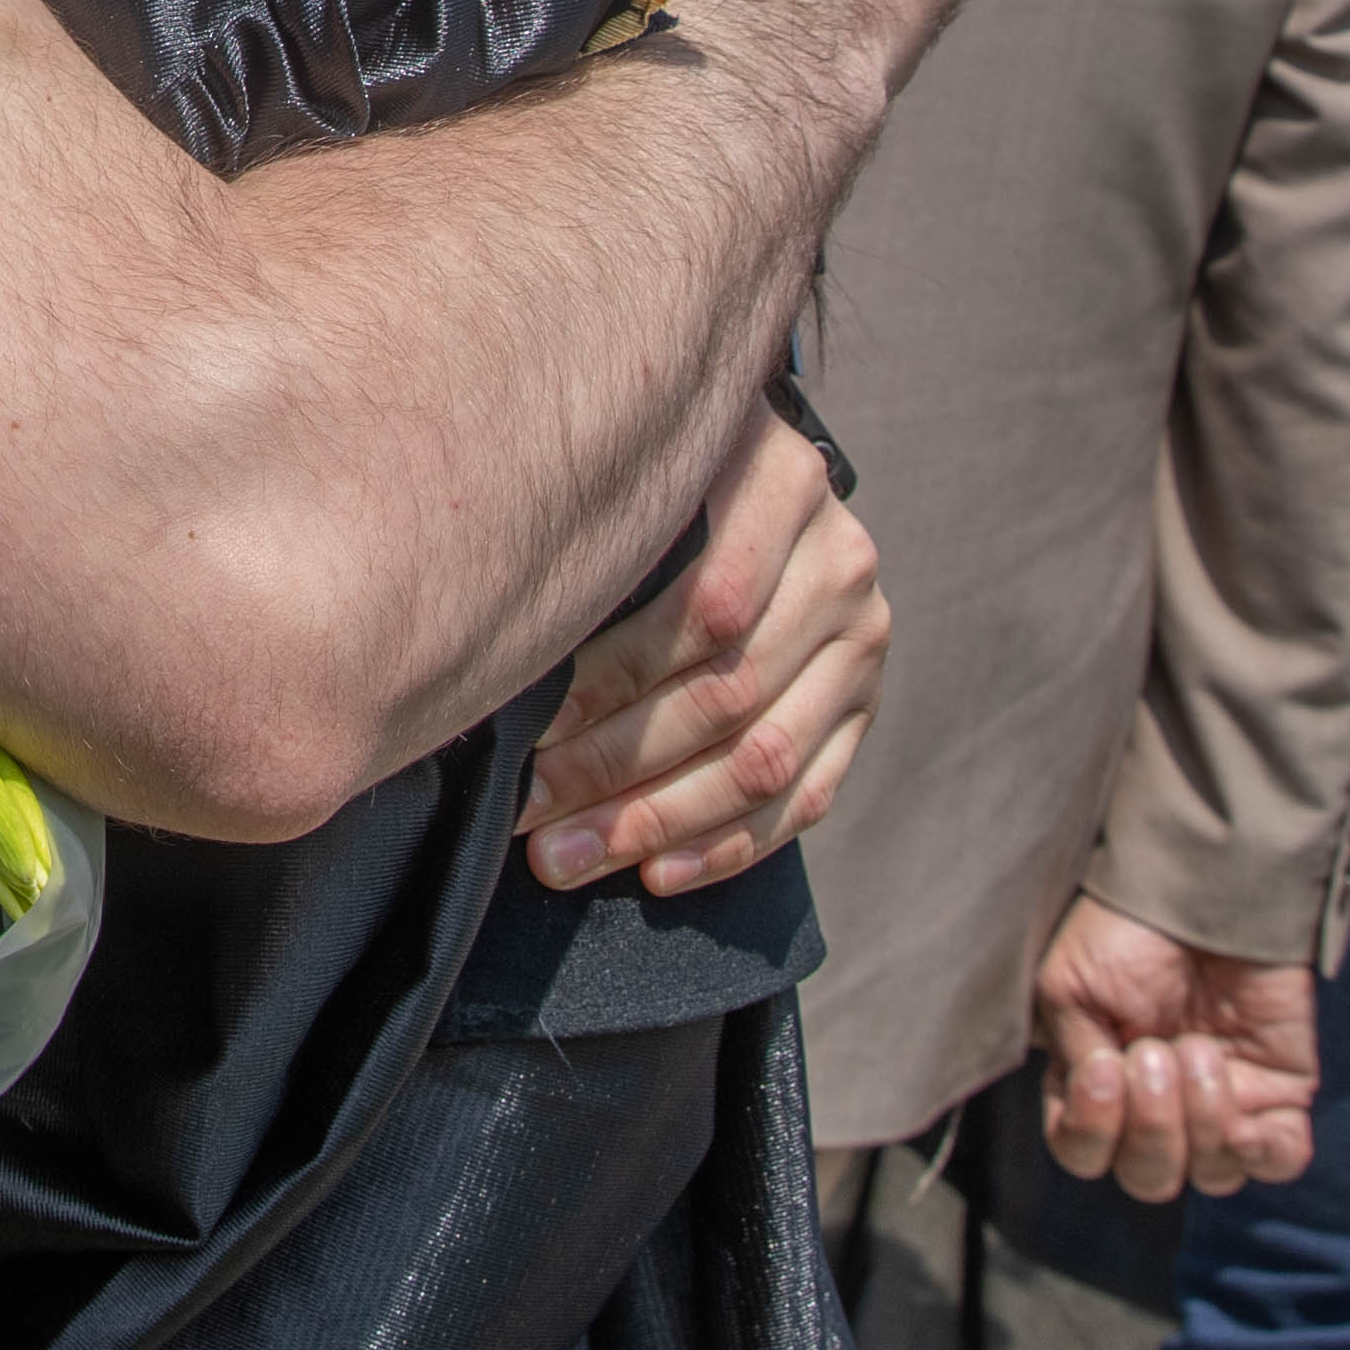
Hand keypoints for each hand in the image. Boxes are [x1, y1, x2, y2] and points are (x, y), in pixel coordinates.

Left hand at [525, 407, 884, 894]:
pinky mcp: (861, 709)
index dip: (612, 680)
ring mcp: (861, 642)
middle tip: (528, 808)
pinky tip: (651, 873)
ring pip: (764, 760)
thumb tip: (488, 643)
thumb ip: (590, 532)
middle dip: (615, 764)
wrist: (739, 488)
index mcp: (780, 483)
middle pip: (729, 693)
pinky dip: (722, 847)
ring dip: (656, 820)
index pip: (706, 611)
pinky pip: (804, 799)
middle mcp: (839, 562)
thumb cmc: (638, 486)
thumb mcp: (627, 476)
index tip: (526, 729)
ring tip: (565, 855)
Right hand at [1033, 895, 1322, 1199]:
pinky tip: (1248, 1115)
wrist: (1201, 888)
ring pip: (1212, 1175)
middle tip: (1157, 1052)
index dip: (1092, 1132)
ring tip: (1200, 1050)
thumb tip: (1101, 1101)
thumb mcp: (1067, 988)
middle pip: (1151, 1179)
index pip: (1084, 1153)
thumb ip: (1074, 1059)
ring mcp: (1222, 1103)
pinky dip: (1262, 1151)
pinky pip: (1278, 1160)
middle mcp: (1158, 1106)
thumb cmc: (1124, 929)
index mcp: (1099, 1086)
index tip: (1106, 1068)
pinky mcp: (1279, 1091)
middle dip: (1152, 1127)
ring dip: (1202, 1122)